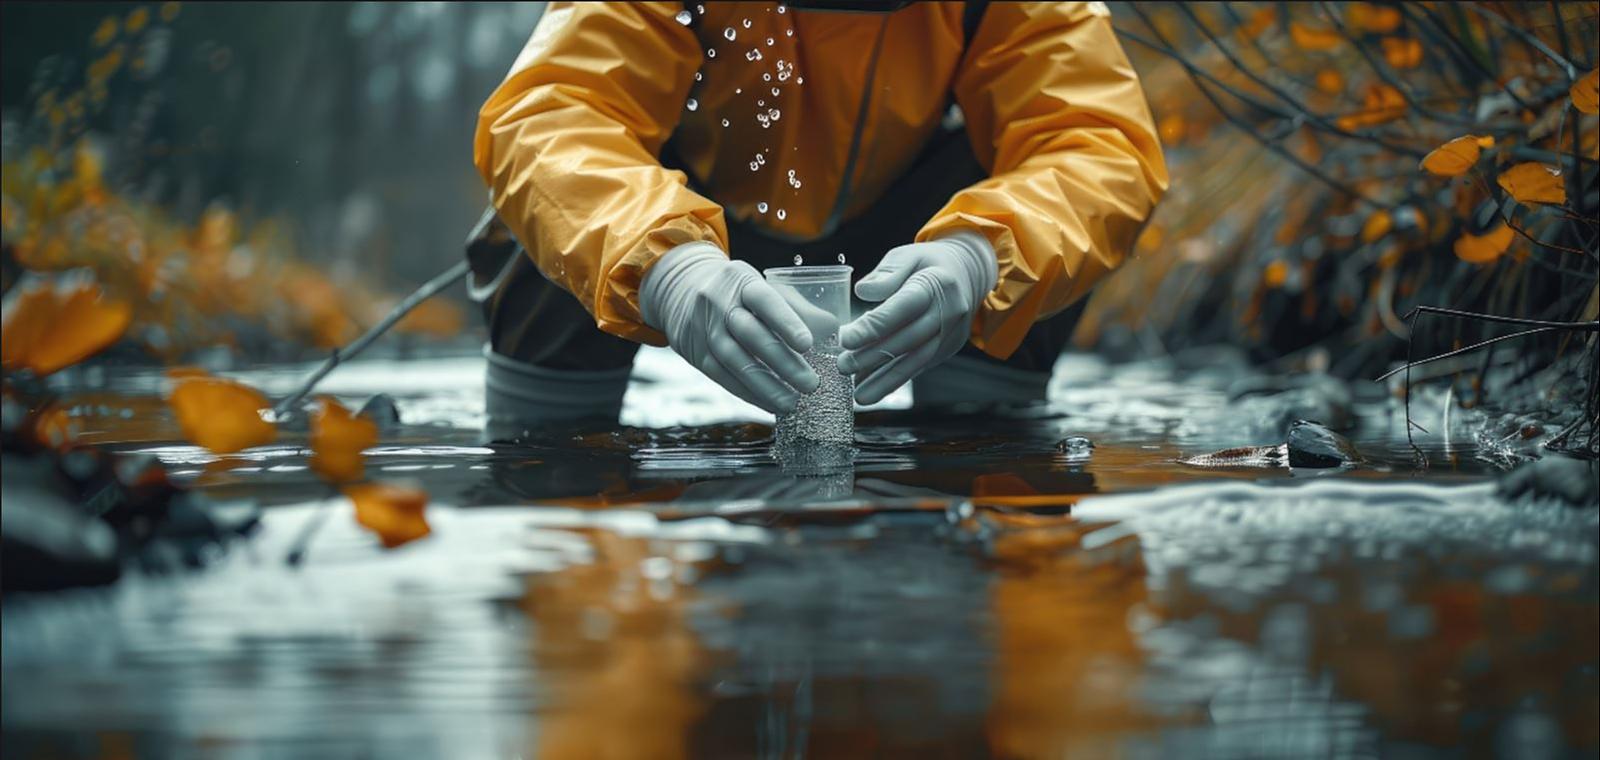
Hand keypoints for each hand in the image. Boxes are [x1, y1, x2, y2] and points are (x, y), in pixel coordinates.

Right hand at [640, 242, 819, 412]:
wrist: (681, 291)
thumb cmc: (738, 293)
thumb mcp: (762, 286)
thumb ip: (796, 307)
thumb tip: (833, 331)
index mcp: (741, 281)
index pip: (765, 299)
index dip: (786, 321)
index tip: (808, 343)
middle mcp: (719, 304)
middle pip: (751, 335)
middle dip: (783, 362)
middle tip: (811, 383)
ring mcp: (705, 330)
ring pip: (735, 360)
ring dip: (766, 385)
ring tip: (792, 402)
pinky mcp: (697, 355)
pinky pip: (724, 377)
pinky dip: (748, 393)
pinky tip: (770, 404)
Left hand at [836, 232, 997, 403]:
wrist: (968, 273)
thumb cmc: (928, 263)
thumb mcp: (907, 255)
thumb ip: (886, 274)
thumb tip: (862, 291)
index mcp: (936, 283)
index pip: (902, 308)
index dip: (873, 326)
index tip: (846, 340)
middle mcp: (949, 312)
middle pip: (908, 340)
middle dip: (873, 357)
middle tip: (842, 366)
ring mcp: (951, 334)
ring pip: (916, 361)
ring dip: (885, 380)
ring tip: (859, 395)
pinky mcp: (948, 349)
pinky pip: (919, 366)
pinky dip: (895, 379)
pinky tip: (872, 387)